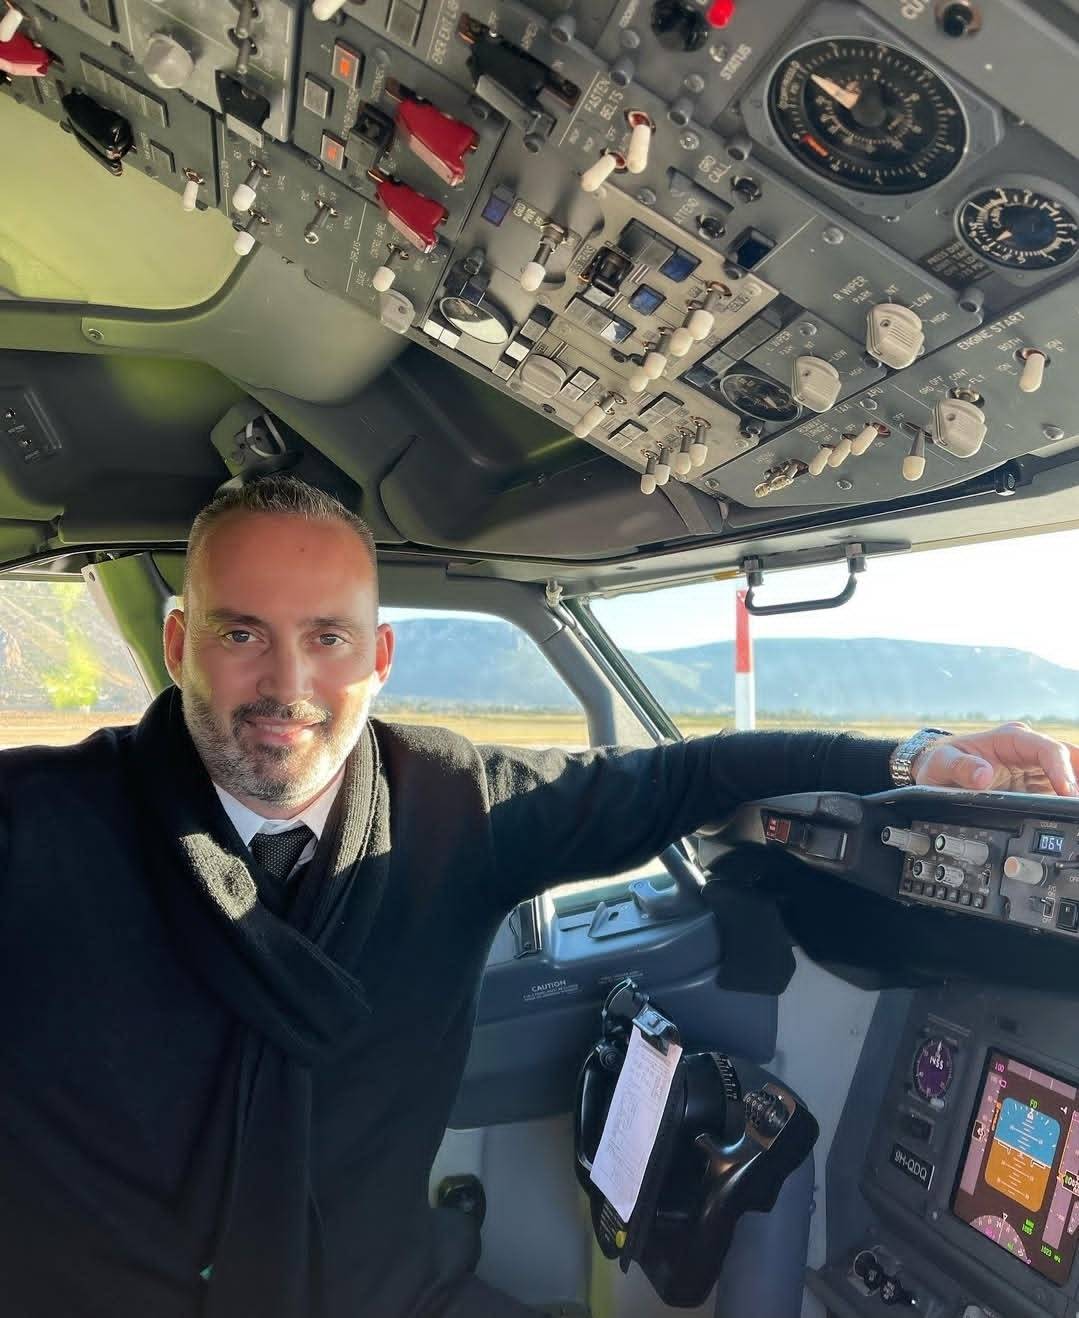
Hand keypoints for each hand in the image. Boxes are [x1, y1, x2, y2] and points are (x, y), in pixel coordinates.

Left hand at [912, 723, 1078, 796]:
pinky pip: (1059, 789)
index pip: (1047, 749)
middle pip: (1068, 757)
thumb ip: (960, 767)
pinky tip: (1071, 810)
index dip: (1061, 770)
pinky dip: (1067, 799)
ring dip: (1075, 787)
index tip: (1067, 791)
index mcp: (1010, 738)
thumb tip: (982, 776)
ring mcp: (1033, 767)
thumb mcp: (942, 762)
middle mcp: (1027, 749)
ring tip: (1076, 809)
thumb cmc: (941, 760)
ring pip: (1069, 772)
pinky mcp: (1034, 784)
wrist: (936, 769)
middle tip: (1078, 802)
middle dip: (1078, 777)